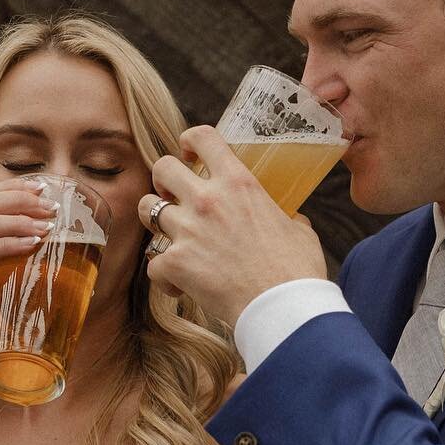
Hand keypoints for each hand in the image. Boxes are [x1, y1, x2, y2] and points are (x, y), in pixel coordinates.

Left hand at [139, 127, 325, 326]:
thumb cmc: (297, 271)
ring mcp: (188, 231)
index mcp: (239, 183)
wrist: (283, 308)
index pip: (203, 137)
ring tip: (170, 238)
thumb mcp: (299, 230)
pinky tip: (181, 287)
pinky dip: (164, 276)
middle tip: (172, 196)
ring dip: (155, 223)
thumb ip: (285, 217)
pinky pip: (153, 263)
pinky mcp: (176, 264)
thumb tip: (288, 220)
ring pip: (145, 209)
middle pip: (162, 167)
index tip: (189, 154)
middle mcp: (208, 200)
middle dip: (162, 180)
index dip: (190, 141)